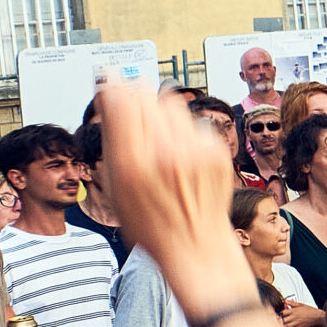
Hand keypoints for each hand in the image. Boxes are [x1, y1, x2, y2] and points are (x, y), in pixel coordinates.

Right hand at [95, 76, 259, 313]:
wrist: (197, 246)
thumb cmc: (151, 221)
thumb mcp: (116, 186)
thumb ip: (113, 139)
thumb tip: (110, 96)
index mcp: (131, 162)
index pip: (119, 97)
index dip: (112, 84)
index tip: (109, 80)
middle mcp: (164, 151)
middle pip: (144, 93)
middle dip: (134, 96)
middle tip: (132, 112)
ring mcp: (194, 150)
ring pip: (170, 103)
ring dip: (160, 111)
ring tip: (158, 139)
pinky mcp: (216, 150)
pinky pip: (193, 122)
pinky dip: (183, 130)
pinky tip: (181, 153)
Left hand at [279, 299, 323, 326]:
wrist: (318, 317)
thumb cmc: (310, 311)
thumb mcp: (302, 305)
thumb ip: (293, 303)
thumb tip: (285, 301)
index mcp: (294, 311)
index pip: (282, 312)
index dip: (278, 314)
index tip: (276, 315)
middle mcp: (294, 317)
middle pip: (282, 320)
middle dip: (278, 321)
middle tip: (274, 323)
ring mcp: (296, 323)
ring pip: (285, 326)